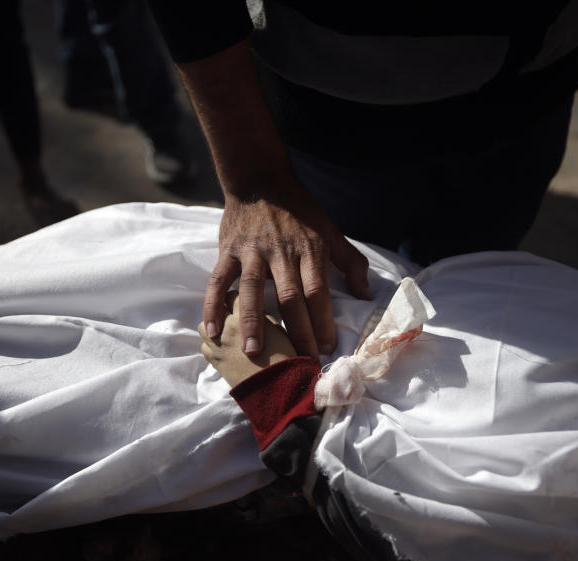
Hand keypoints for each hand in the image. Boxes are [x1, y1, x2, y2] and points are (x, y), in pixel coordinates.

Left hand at [198, 291, 298, 386]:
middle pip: (215, 308)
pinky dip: (211, 345)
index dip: (238, 298)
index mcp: (244, 315)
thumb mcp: (277, 329)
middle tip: (235, 317)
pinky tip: (225, 349)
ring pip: (204, 327)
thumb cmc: (283, 357)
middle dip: (223, 310)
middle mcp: (226, 327)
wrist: (276, 387)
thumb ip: (262, 317)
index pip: (232, 295)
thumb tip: (254, 315)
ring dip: (213, 326)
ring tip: (227, 333)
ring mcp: (218, 345)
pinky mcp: (215, 362)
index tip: (244, 303)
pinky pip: (205, 347)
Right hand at [203, 183, 369, 359]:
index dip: (322, 321)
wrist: (260, 179)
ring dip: (252, 323)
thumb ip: (350, 262)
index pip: (318, 291)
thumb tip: (366, 295)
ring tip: (253, 353)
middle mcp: (281, 252)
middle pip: (289, 297)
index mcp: (309, 249)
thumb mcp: (330, 229)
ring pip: (251, 291)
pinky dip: (213, 305)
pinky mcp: (228, 250)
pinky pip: (218, 280)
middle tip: (297, 364)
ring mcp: (252, 252)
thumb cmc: (299, 210)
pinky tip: (211, 330)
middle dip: (295, 331)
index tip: (327, 348)